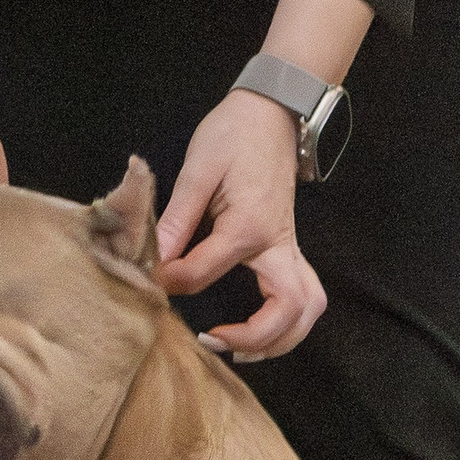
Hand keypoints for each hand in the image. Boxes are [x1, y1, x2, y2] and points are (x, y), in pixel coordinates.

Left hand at [156, 89, 325, 361]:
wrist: (272, 112)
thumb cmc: (234, 135)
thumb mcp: (198, 168)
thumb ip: (177, 219)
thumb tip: (154, 260)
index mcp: (249, 225)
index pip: (206, 270)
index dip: (174, 280)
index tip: (152, 278)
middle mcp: (277, 244)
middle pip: (290, 309)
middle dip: (257, 337)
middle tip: (214, 340)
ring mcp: (289, 247)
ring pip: (307, 308)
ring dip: (280, 338)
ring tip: (239, 347)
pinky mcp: (289, 248)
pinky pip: (302, 296)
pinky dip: (286, 323)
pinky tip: (255, 330)